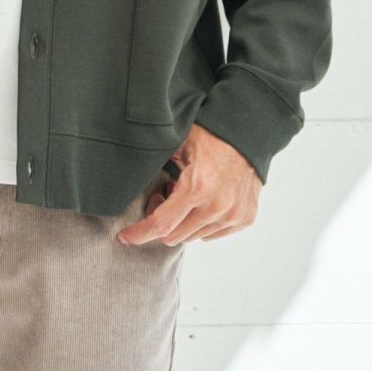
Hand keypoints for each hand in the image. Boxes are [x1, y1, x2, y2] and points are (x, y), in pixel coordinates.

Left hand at [116, 123, 260, 246]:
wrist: (247, 134)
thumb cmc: (209, 135)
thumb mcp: (177, 145)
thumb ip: (155, 165)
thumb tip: (127, 176)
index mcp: (197, 187)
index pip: (161, 224)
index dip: (139, 233)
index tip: (124, 237)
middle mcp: (217, 206)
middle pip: (174, 235)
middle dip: (162, 220)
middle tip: (164, 194)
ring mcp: (233, 215)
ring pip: (193, 237)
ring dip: (184, 221)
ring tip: (186, 194)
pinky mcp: (245, 218)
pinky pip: (212, 234)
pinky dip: (203, 222)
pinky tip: (203, 200)